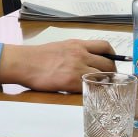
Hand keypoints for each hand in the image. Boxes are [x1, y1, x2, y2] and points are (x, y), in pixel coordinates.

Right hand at [0, 40, 116, 91]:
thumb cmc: (39, 56)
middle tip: (109, 78)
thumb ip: (75, 51)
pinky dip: (93, 89)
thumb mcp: (61, 47)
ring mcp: (77, 67)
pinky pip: (90, 86)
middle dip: (112, 72)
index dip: (112, 55)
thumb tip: (87, 58)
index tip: (112, 61)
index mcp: (78, 44)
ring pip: (102, 76)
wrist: (25, 63)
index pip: (104, 46)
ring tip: (100, 86)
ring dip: (104, 82)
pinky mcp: (71, 81)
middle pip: (108, 63)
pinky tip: (90, 91)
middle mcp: (80, 54)